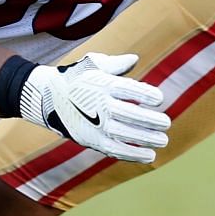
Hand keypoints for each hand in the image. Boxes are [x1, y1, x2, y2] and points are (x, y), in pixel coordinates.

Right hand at [18, 52, 170, 163]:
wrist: (48, 97)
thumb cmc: (77, 77)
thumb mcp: (93, 64)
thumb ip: (115, 64)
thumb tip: (134, 59)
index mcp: (102, 84)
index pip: (127, 89)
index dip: (144, 94)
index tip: (159, 99)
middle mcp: (98, 105)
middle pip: (128, 114)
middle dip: (149, 120)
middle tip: (166, 123)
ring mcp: (93, 124)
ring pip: (122, 134)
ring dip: (144, 139)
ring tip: (162, 141)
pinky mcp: (90, 139)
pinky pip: (113, 149)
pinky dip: (131, 154)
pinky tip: (149, 156)